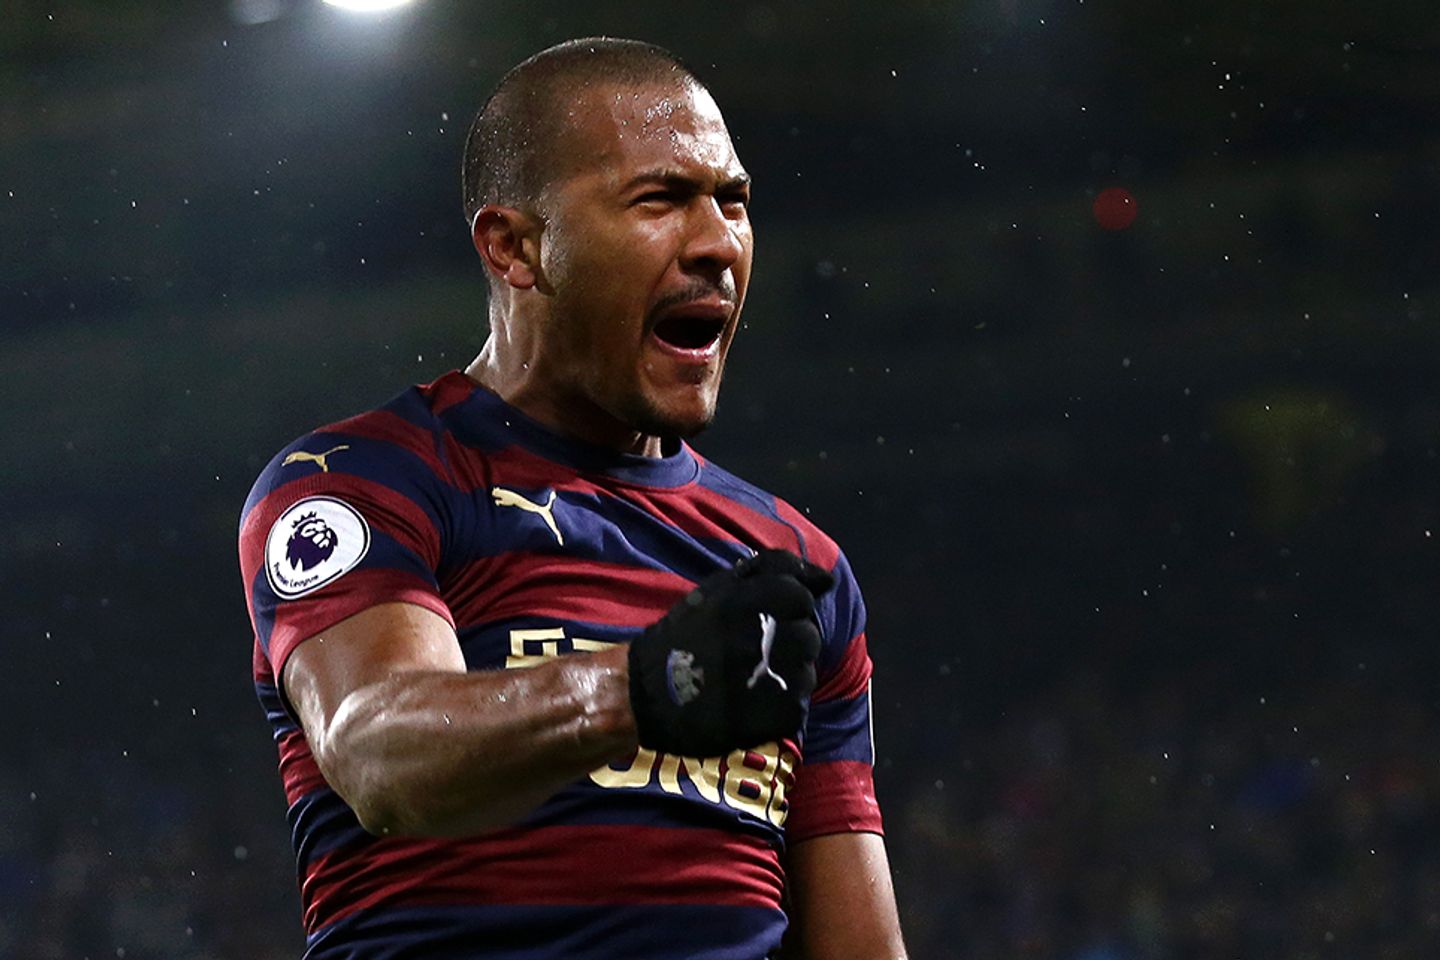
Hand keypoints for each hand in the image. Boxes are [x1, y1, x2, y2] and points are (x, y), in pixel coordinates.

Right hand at [628, 549, 834, 757]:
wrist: (643, 694)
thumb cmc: (685, 636)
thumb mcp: (719, 588)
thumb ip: (773, 572)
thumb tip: (826, 580)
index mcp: (744, 600)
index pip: (800, 596)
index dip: (790, 609)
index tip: (770, 620)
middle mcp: (757, 636)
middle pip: (809, 635)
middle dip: (792, 643)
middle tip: (762, 653)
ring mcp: (764, 679)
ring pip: (808, 672)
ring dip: (789, 675)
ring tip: (756, 679)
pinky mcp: (767, 717)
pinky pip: (797, 707)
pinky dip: (782, 706)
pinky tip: (755, 702)